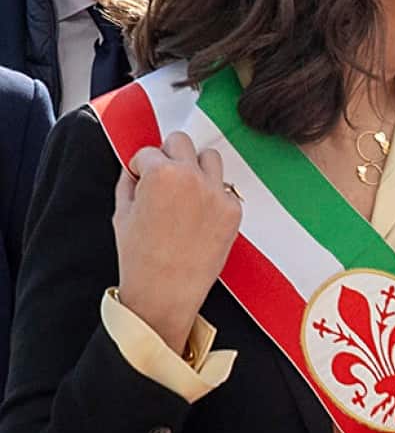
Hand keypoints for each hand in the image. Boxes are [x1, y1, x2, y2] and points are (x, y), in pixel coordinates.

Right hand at [113, 135, 240, 351]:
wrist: (166, 291)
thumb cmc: (139, 255)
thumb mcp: (121, 212)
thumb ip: (130, 181)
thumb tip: (137, 168)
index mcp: (161, 173)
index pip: (148, 151)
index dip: (140, 167)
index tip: (140, 180)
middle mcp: (193, 177)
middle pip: (182, 142)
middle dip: (168, 155)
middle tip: (162, 176)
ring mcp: (218, 192)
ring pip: (210, 158)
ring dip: (195, 167)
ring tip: (183, 190)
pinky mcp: (234, 210)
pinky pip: (225, 188)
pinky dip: (212, 195)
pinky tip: (198, 215)